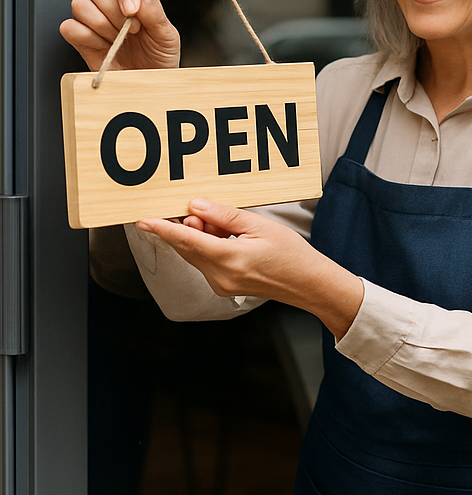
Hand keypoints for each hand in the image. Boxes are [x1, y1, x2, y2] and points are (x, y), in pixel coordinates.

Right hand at [60, 0, 179, 71]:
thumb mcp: (167, 35)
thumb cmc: (160, 57)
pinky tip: (103, 47)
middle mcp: (110, 5)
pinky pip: (69, 27)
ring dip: (101, 25)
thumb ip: (154, 13)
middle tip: (131, 31)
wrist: (151, 82)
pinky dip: (86, 37)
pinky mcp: (80, 39)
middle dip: (114, 12)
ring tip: (118, 40)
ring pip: (80, 4)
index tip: (132, 11)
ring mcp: (93, 21)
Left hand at [136, 199, 363, 337]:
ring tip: (223, 224)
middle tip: (199, 209)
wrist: (307, 284)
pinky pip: (205, 263)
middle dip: (186, 227)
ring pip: (195, 255)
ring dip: (199, 236)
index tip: (142, 220)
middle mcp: (220, 276)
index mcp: (229, 258)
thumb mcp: (260, 226)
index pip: (187, 240)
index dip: (162, 229)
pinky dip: (208, 247)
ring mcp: (220, 285)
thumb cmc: (290, 254)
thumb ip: (225, 215)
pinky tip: (225, 237)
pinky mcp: (223, 288)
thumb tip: (195, 206)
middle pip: (188, 247)